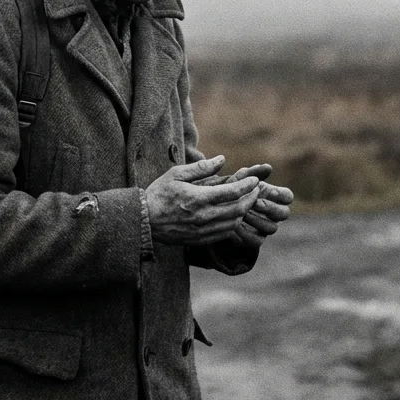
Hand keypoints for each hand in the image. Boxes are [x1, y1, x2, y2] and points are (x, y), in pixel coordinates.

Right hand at [145, 156, 261, 245]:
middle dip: (251, 198)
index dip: (247, 185)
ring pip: (234, 223)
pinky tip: (234, 216)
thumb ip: (201, 167)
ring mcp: (203, 230)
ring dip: (244, 212)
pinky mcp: (200, 239)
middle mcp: (203, 216)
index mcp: (198, 198)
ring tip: (247, 202)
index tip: (254, 180)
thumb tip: (222, 160)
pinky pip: (225, 234)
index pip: (232, 192)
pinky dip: (234, 224)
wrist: (144, 220)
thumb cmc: (158, 194)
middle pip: (238, 209)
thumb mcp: (176, 174)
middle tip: (256, 190)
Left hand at [198, 163, 293, 247]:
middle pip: (284, 213)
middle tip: (255, 202)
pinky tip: (234, 225)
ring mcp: (264, 228)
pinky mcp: (253, 240)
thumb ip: (250, 174)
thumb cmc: (225, 192)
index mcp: (272, 197)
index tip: (263, 188)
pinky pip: (256, 240)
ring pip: (272, 227)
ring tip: (242, 213)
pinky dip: (246, 233)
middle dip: (270, 207)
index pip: (288, 196)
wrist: (209, 212)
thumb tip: (268, 167)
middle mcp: (272, 214)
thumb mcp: (235, 181)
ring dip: (257, 219)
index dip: (280, 194)